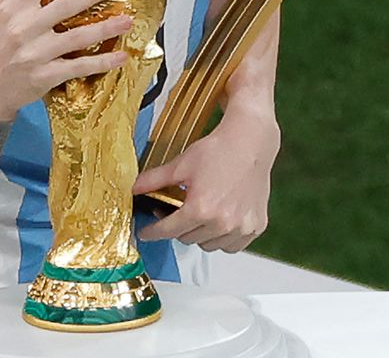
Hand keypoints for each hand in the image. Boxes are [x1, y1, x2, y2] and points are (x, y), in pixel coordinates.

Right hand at [0, 0, 132, 120]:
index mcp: (14, 6)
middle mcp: (25, 28)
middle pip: (64, 6)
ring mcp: (37, 53)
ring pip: (77, 37)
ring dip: (105, 29)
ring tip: (128, 20)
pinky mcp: (47, 75)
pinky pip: (79, 67)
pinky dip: (102, 62)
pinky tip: (121, 56)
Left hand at [132, 109, 279, 252]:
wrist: (249, 142)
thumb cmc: (219, 150)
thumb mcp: (180, 165)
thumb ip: (153, 180)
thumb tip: (133, 188)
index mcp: (201, 209)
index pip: (168, 231)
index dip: (152, 232)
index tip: (146, 233)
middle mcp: (222, 223)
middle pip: (187, 238)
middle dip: (177, 227)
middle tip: (177, 211)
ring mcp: (240, 227)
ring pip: (208, 245)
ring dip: (200, 234)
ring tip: (200, 214)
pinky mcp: (255, 227)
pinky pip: (231, 246)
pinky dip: (222, 238)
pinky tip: (219, 221)